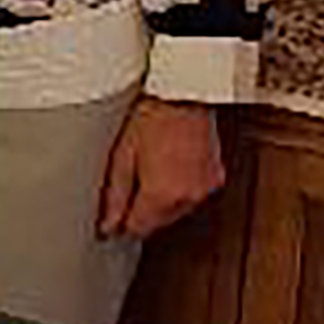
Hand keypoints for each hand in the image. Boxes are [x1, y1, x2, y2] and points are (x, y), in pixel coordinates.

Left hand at [96, 95, 225, 240]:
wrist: (184, 94)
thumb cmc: (152, 117)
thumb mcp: (122, 156)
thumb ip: (115, 196)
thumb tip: (108, 224)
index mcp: (162, 195)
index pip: (138, 229)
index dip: (121, 225)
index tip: (111, 218)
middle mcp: (188, 197)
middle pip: (158, 223)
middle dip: (142, 213)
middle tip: (130, 184)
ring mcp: (204, 188)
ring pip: (176, 211)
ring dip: (162, 202)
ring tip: (151, 169)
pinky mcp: (215, 177)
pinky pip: (192, 195)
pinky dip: (180, 190)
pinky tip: (169, 167)